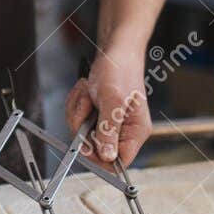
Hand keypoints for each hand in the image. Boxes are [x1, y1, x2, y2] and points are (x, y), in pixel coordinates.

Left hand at [65, 44, 151, 168]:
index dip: (98, 157)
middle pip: (94, 147)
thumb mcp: (112, 100)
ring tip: (90, 92)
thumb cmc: (120, 70)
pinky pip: (78, 120)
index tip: (83, 142)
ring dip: (79, 110)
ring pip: (82, 132)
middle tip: (89, 102)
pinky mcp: (98, 116)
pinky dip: (77, 104)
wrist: (114, 51)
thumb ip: (109, 129)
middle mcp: (124, 131)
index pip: (118, 162)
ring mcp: (109, 124)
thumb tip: (109, 157)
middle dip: (84, 124)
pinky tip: (86, 91)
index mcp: (136, 132)